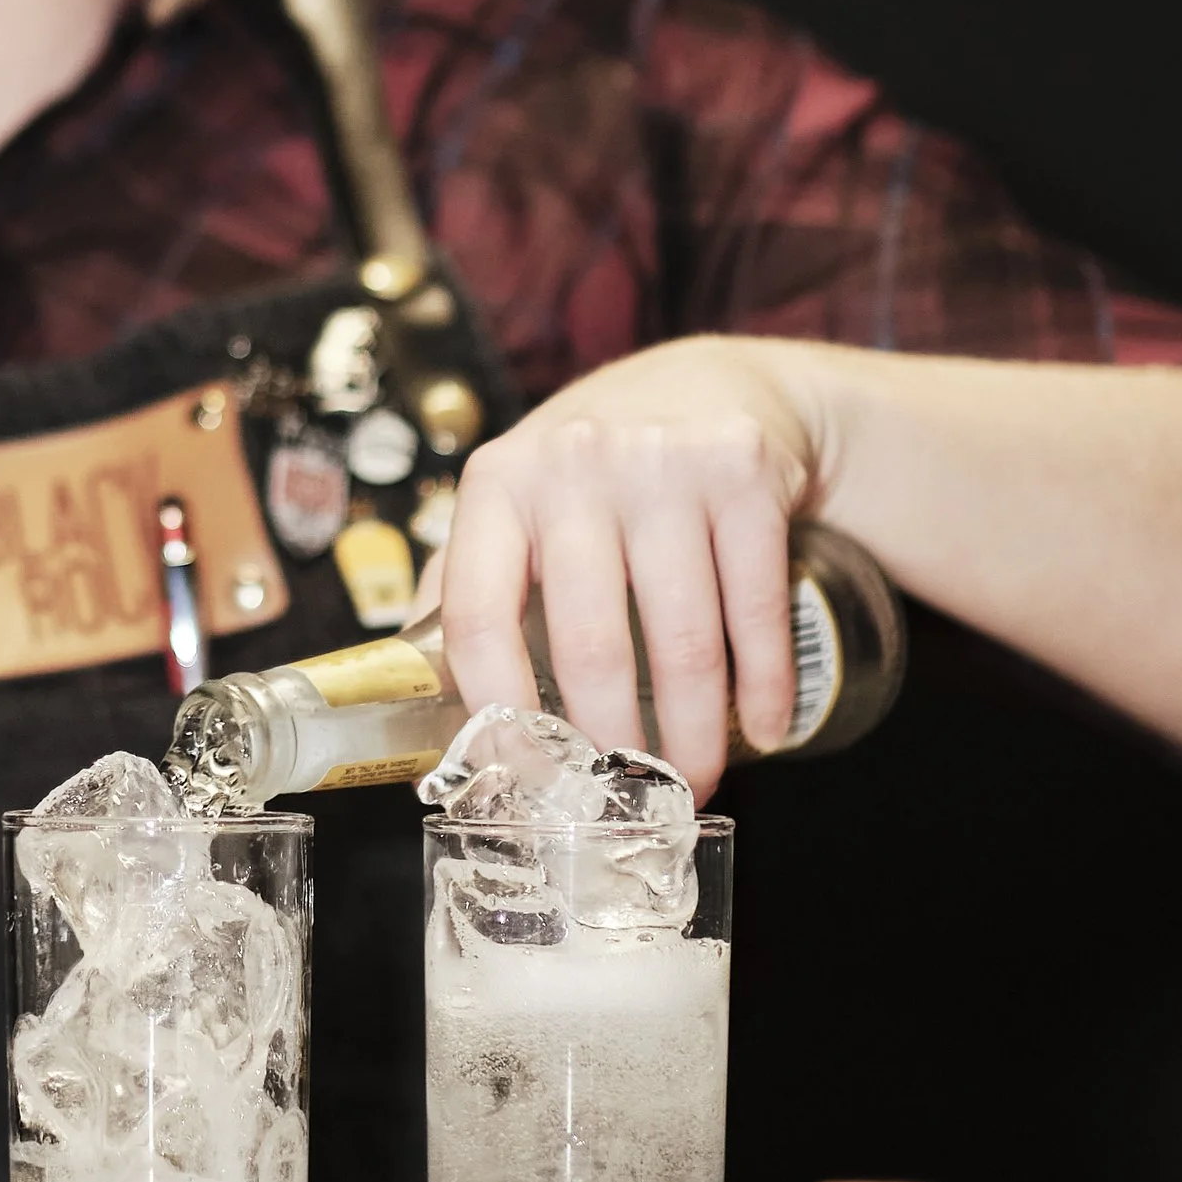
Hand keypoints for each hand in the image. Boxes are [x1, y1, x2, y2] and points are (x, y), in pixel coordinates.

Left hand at [416, 336, 828, 796]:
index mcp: (497, 484)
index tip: (528, 778)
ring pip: (683, 641)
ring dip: (695, 734)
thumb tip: (414, 697)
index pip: (477, 616)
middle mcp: (572, 464)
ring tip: (694, 779)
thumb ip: (463, 584)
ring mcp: (662, 462)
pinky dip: (765, 686)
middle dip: (612, 745)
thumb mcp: (512, 504)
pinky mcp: (742, 469)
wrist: (708, 385)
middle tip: (627, 795)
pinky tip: (766, 729)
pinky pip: (756, 608)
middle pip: (590, 643)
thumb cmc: (594, 470)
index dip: (499, 713)